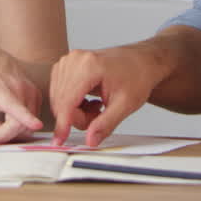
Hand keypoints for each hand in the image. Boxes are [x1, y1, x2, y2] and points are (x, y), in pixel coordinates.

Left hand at [0, 47, 43, 144]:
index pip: (14, 104)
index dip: (25, 117)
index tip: (36, 125)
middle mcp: (18, 88)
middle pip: (19, 124)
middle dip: (4, 135)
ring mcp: (29, 91)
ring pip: (27, 125)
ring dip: (12, 131)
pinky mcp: (35, 95)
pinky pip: (31, 120)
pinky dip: (20, 126)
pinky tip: (9, 116)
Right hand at [48, 45, 166, 147]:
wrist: (141, 61)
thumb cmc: (137, 77)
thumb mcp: (126, 105)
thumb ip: (106, 124)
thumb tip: (90, 140)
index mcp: (89, 66)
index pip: (67, 101)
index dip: (63, 124)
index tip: (59, 141)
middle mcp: (75, 60)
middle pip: (63, 102)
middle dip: (79, 117)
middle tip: (99, 115)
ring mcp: (69, 60)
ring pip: (60, 100)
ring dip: (76, 111)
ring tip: (97, 106)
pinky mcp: (66, 65)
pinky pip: (60, 93)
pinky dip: (73, 103)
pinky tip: (89, 101)